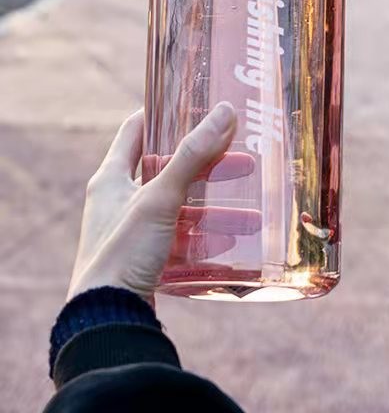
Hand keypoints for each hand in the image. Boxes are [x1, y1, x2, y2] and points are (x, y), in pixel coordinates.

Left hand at [68, 102, 252, 305]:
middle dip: (206, 163)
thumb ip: (192, 156)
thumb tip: (223, 112)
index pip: (136, 130)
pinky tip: (233, 236)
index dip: (162, 113)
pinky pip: (181, 237)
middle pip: (167, 169)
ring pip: (180, 206)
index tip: (194, 102)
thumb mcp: (159, 198)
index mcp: (110, 178)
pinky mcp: (145, 257)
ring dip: (214, 205)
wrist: (106, 318)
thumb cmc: (121, 252)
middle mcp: (117, 200)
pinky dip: (206, 234)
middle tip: (239, 156)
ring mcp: (131, 230)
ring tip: (251, 206)